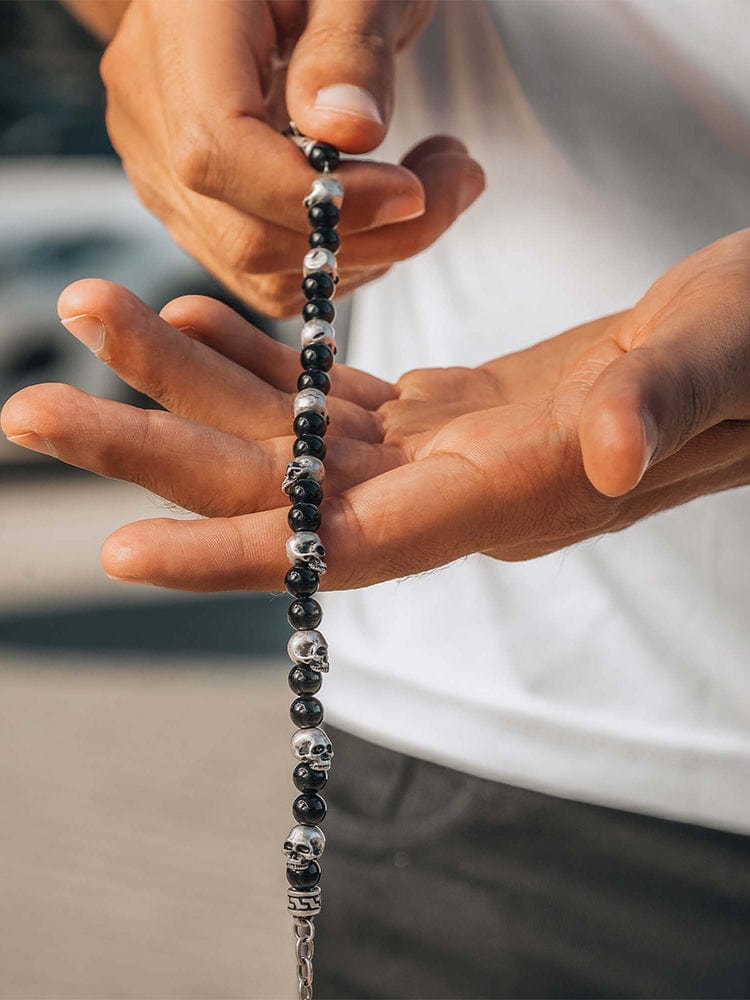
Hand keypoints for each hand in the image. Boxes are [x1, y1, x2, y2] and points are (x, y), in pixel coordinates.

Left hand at [3, 231, 748, 589]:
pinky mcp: (450, 414)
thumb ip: (674, 400)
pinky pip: (333, 402)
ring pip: (294, 437)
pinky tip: (201, 321)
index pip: (353, 546)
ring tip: (93, 315)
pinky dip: (263, 362)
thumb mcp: (728, 353)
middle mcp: (459, 491)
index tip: (119, 551)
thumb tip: (617, 452)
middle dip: (156, 453)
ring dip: (188, 384)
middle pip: (284, 493)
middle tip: (29, 404)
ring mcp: (447, 456)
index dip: (242, 554)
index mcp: (510, 490)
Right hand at [94, 0, 482, 314]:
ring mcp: (160, 168)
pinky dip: (339, 260)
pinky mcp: (191, 207)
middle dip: (367, 237)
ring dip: (366, 254)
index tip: (414, 193)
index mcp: (178, 29)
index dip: (318, 196)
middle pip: (244, 233)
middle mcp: (149, 110)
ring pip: (260, 270)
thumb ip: (349, 47)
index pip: (217, 152)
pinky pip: (264, 271)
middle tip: (457, 183)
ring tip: (436, 186)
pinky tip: (384, 209)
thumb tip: (349, 135)